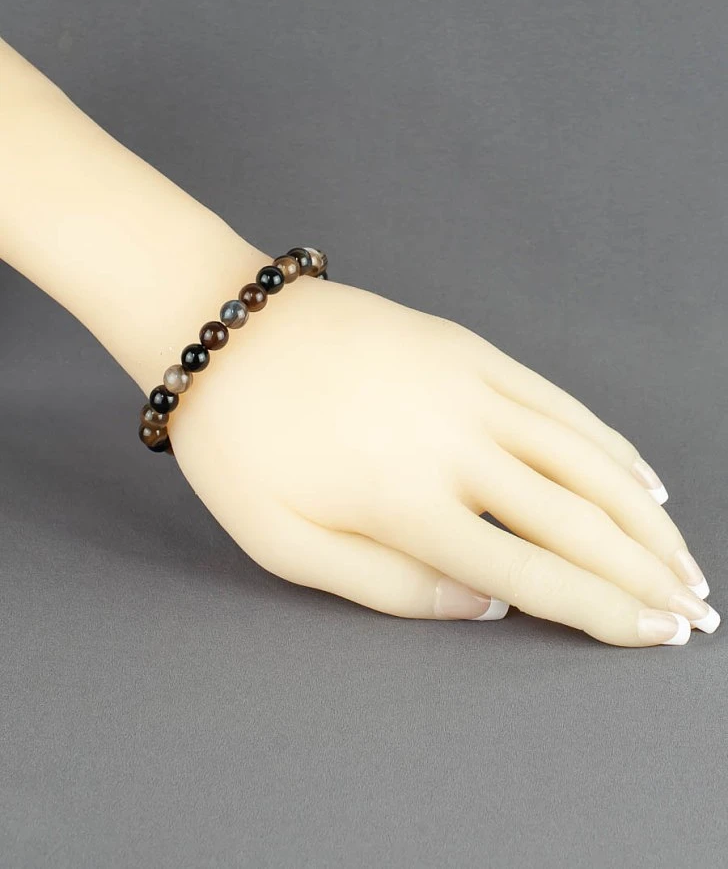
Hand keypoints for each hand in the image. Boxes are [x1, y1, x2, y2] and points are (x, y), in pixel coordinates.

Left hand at [167, 272, 718, 646]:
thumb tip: (487, 605)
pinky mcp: (470, 348)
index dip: (604, 611)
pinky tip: (639, 476)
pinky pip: (560, 403)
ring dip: (646, 515)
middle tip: (697, 611)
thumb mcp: (285, 542)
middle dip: (648, 573)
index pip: (532, 574)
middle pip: (579, 520)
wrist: (223, 326)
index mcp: (407, 502)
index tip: (655, 635)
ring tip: (684, 557)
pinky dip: (610, 444)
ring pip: (587, 459)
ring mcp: (471, 386)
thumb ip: (391, 588)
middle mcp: (457, 442)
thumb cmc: (241, 443)